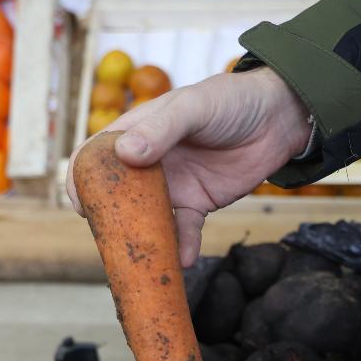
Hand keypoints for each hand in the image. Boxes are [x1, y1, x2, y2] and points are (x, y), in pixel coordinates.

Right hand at [66, 67, 310, 265]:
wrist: (278, 118)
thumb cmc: (230, 100)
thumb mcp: (193, 107)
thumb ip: (160, 130)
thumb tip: (125, 154)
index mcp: (137, 132)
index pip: (96, 156)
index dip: (82, 181)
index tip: (82, 206)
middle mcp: (149, 162)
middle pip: (116, 195)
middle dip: (110, 220)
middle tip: (111, 243)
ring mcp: (172, 185)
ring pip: (147, 218)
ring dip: (144, 239)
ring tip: (143, 260)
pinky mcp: (198, 203)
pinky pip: (184, 230)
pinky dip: (182, 247)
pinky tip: (183, 259)